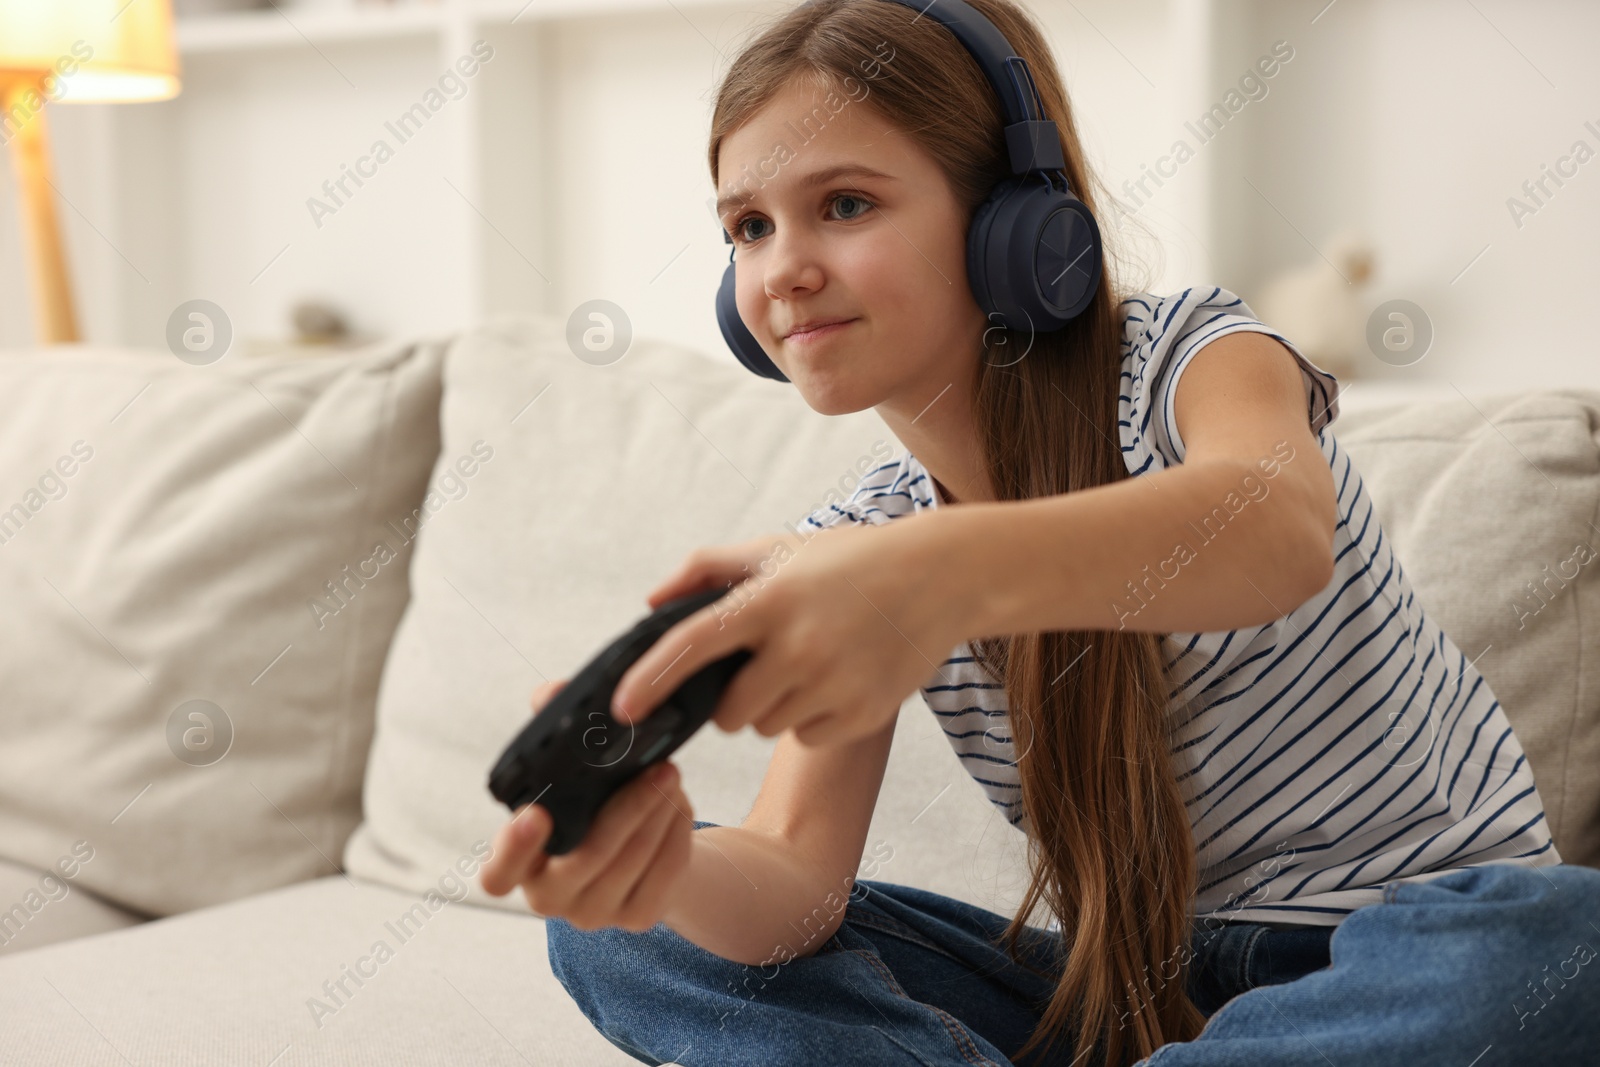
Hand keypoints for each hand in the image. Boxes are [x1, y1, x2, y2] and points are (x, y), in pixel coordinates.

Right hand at [479, 680, 696, 931]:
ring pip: (631, 863)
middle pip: (586, 860)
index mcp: (520, 863)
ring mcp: (595, 914)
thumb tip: (549, 695)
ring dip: (657, 813)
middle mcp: (551, 897)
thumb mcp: (573, 770)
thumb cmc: (594, 804)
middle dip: (625, 811)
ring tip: (671, 774)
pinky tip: (679, 804)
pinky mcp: (638, 918)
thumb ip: (553, 731)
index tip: (535, 813)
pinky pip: (664, 873)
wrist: (644, 849)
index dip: (512, 850)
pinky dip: (676, 834)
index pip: (496, 876)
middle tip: (656, 768)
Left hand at [609, 517, 978, 746]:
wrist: (942, 576)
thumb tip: (652, 601)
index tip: (622, 708)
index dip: (652, 678)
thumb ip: (709, 568)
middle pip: (729, 713)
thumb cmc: (851, 560)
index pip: (693, 644)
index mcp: (770, 599)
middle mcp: (799, 645)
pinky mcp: (864, 714)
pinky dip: (812, 719)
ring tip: (812, 664)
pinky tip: (839, 681)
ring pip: (767, 728)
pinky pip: (807, 738)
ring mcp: (835, 683)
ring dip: (774, 708)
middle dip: (731, 701)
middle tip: (763, 668)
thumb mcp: (781, 548)